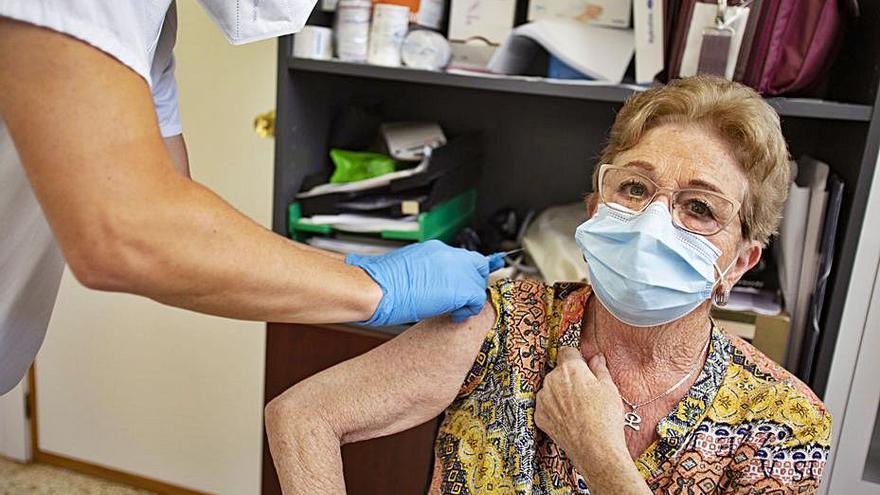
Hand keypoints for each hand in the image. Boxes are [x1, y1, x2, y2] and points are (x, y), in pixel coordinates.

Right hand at [345, 240, 504, 325]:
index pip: (461, 257)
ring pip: (478, 282)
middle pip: (477, 265)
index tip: (463, 283)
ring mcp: (455, 269)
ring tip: (455, 309)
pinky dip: (468, 310)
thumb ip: (423, 269)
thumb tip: (425, 279)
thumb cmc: (380, 282)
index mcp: (433, 248)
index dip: (464, 272)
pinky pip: (477, 299)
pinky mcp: (459, 288)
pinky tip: (454, 316)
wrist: (375, 288)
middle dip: (472, 282)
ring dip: (470, 298)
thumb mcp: (405, 267)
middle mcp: (447, 254)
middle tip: (461, 298)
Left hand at [535, 347, 628, 470]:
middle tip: (585, 392)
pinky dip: (554, 410)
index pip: (567, 351)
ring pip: (551, 388)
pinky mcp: (539, 415)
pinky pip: (546, 406)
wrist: (595, 448)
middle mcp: (552, 380)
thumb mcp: (609, 388)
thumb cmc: (605, 418)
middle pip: (558, 371)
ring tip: (578, 408)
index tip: (582, 365)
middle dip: (569, 377)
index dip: (576, 358)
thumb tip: (596, 358)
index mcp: (570, 369)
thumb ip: (600, 368)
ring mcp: (543, 398)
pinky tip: (569, 418)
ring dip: (560, 393)